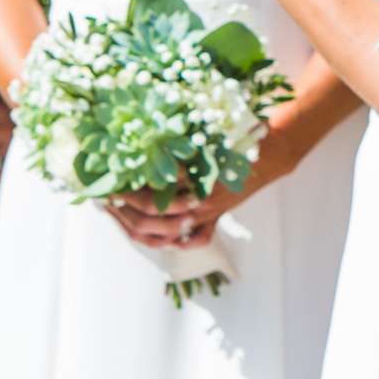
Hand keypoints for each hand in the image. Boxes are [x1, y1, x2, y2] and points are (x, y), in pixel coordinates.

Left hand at [102, 118, 298, 249]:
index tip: (110, 182)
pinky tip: (153, 233)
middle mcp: (200, 205)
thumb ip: (178, 146)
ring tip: (118, 213)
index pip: (153, 196)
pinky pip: (193, 238)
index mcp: (197, 185)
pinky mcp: (214, 217)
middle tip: (106, 197)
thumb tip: (141, 143)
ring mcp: (208, 215)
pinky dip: (173, 240)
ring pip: (166, 234)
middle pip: (153, 219)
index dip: (128, 191)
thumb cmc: (239, 137)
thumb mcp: (206, 138)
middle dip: (125, 209)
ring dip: (138, 226)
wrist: (272, 152)